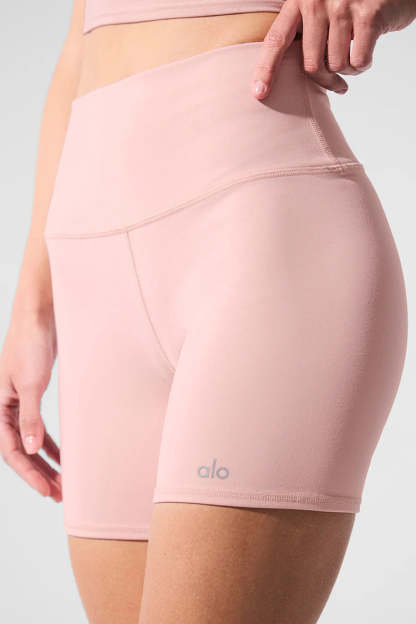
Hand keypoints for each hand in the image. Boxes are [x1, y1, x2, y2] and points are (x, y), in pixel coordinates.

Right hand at [0, 312, 60, 501]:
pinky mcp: (33, 397)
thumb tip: (29, 449)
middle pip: (20, 451)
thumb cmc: (30, 346)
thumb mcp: (30, 384)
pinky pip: (39, 428)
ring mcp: (19, 404)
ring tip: (63, 482)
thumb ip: (29, 418)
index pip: (10, 451)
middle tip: (58, 494)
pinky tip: (63, 457)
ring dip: (46, 462)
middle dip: (39, 474)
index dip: (28, 473)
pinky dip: (51, 444)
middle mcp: (4, 409)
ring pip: (30, 442)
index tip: (47, 490)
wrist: (39, 319)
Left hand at [252, 0, 415, 97]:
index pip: (276, 40)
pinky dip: (363, 66)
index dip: (266, 69)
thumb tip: (290, 77)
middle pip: (311, 64)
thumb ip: (304, 33)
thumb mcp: (320, 9)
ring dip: (346, 71)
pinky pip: (358, 61)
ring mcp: (343, 6)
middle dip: (324, 80)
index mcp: (299, 0)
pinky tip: (366, 54)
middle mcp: (317, 1)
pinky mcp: (369, 15)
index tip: (259, 93)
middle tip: (336, 82)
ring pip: (336, 65)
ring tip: (353, 58)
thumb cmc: (350, 4)